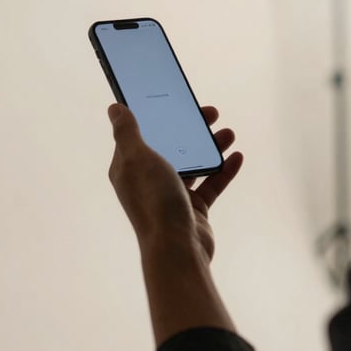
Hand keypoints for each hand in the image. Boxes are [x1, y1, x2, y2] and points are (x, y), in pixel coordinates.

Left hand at [107, 103, 242, 261]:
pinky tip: (236, 157)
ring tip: (228, 133)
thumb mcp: (137, 158)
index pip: (142, 133)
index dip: (159, 115)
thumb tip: (115, 108)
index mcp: (129, 168)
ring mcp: (171, 195)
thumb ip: (127, 132)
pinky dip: (223, 170)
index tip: (177, 100)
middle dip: (191, 128)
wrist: (177, 249)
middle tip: (210, 113)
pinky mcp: (193, 209)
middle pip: (172, 145)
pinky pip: (210, 184)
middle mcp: (148, 181)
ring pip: (194, 163)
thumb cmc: (154, 201)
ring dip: (210, 146)